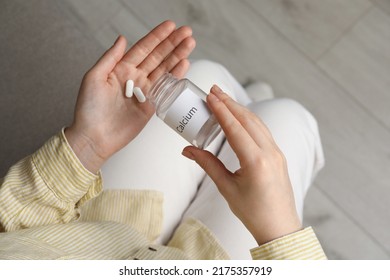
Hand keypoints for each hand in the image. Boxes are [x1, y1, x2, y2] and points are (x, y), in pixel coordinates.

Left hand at [65, 21, 194, 172]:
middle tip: (186, 32)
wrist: (95, 137)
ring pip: (164, 70)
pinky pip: (166, 88)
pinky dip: (176, 76)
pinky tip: (184, 65)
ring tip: (190, 44)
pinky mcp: (151, 106)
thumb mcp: (94, 78)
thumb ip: (110, 58)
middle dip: (172, 44)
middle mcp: (134, 78)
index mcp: (120, 69)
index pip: (143, 48)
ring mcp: (144, 92)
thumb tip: (122, 38)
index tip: (170, 26)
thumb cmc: (88, 109)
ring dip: (178, 56)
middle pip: (157, 57)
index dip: (157, 36)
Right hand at [182, 86, 301, 244]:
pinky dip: (249, 120)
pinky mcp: (278, 155)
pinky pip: (263, 131)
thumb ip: (208, 165)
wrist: (280, 227)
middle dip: (229, 103)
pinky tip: (240, 116)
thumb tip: (188, 150)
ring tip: (224, 98)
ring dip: (240, 109)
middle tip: (214, 90)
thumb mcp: (227, 188)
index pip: (235, 128)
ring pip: (257, 123)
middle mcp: (269, 153)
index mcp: (256, 162)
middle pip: (247, 119)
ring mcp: (277, 153)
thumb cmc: (253, 212)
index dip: (221, 110)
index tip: (210, 96)